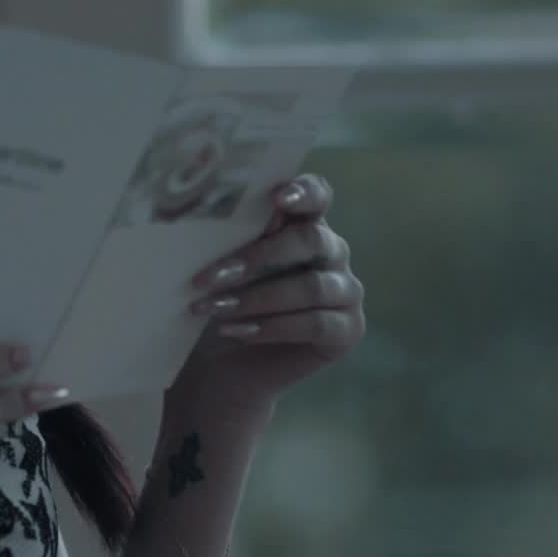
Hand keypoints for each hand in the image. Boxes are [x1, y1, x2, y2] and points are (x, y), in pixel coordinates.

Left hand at [170, 173, 365, 411]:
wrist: (223, 364)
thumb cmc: (222, 301)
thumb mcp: (223, 266)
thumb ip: (234, 237)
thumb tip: (215, 211)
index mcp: (305, 223)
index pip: (318, 195)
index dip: (304, 192)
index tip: (277, 198)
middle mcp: (332, 251)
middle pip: (310, 240)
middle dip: (258, 257)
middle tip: (211, 275)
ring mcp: (346, 291)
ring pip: (310, 287)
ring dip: (256, 298)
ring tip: (214, 309)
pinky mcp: (347, 330)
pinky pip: (316, 324)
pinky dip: (272, 327)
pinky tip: (237, 332)